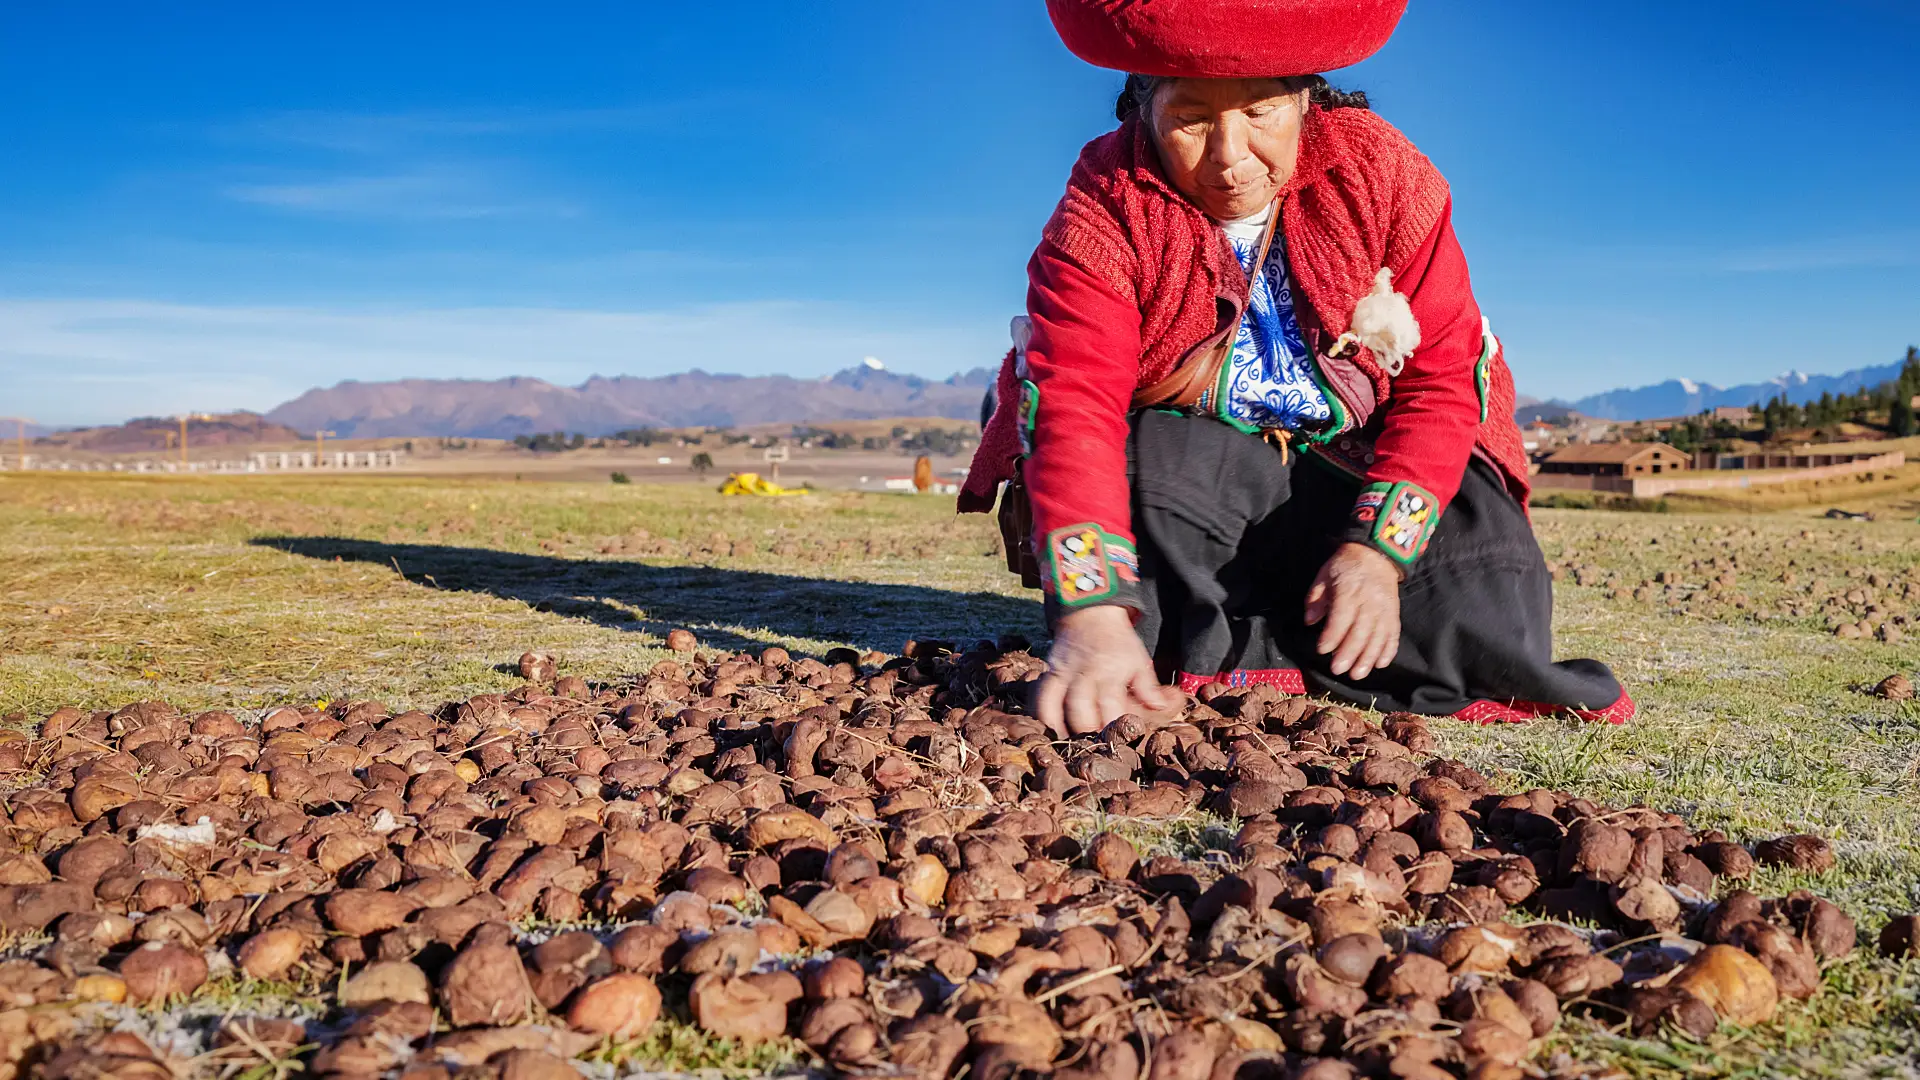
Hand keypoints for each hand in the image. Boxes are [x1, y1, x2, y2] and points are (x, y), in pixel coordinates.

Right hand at [1033, 605, 1181, 737]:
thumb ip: (1148, 687)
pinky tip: (1046, 728)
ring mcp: (1062, 673)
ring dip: (1057, 728)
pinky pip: (1037, 696)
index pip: (1109, 709)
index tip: (1116, 745)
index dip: (1112, 730)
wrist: (1091, 612)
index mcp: (1109, 673)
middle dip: (1084, 735)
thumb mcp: (1138, 660)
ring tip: (1065, 743)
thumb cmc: (1118, 641)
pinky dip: (1039, 714)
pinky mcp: (1047, 671)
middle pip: (1079, 713)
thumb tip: (1160, 708)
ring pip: (1051, 706)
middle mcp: (1083, 674)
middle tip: (1091, 749)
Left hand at [1304, 542, 1401, 679]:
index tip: (1322, 650)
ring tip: (1358, 674)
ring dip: (1368, 657)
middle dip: (1349, 652)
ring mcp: (1384, 608)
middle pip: (1361, 630)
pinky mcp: (1394, 613)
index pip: (1341, 616)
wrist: (1375, 554)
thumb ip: (1315, 598)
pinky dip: (1388, 650)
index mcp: (1349, 590)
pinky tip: (1380, 664)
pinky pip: (1393, 633)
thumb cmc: (1344, 566)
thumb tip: (1309, 621)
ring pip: (1378, 636)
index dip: (1332, 634)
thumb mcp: (1324, 575)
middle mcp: (1369, 601)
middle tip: (1338, 670)